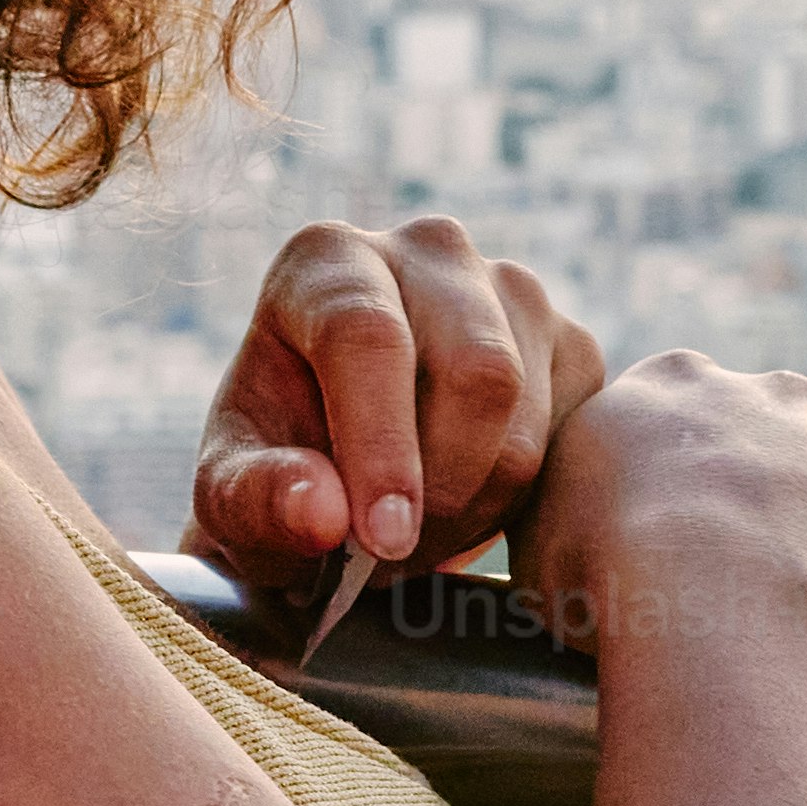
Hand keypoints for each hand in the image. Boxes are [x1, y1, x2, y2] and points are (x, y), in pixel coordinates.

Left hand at [187, 217, 604, 600]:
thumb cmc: (276, 471)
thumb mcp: (234, 499)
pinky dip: (522, 499)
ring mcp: (512, 289)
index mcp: (327, 260)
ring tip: (417, 537)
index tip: (383, 539)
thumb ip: (256, 503)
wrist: (346, 472)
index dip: (381, 445)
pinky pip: (572, 437)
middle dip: (442, 488)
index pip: (368, 335)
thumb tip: (323, 512)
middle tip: (394, 556)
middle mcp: (429, 249)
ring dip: (477, 504)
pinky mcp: (572, 343)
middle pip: (475, 369)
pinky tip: (464, 507)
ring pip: (526, 412)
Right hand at [508, 350, 806, 672]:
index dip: (674, 488)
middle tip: (738, 590)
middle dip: (762, 499)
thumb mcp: (539, 538)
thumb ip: (564, 523)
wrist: (714, 599)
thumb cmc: (606, 581)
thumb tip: (562, 558)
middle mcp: (765, 390)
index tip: (666, 554)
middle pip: (773, 435)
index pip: (678, 419)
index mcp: (669, 385)